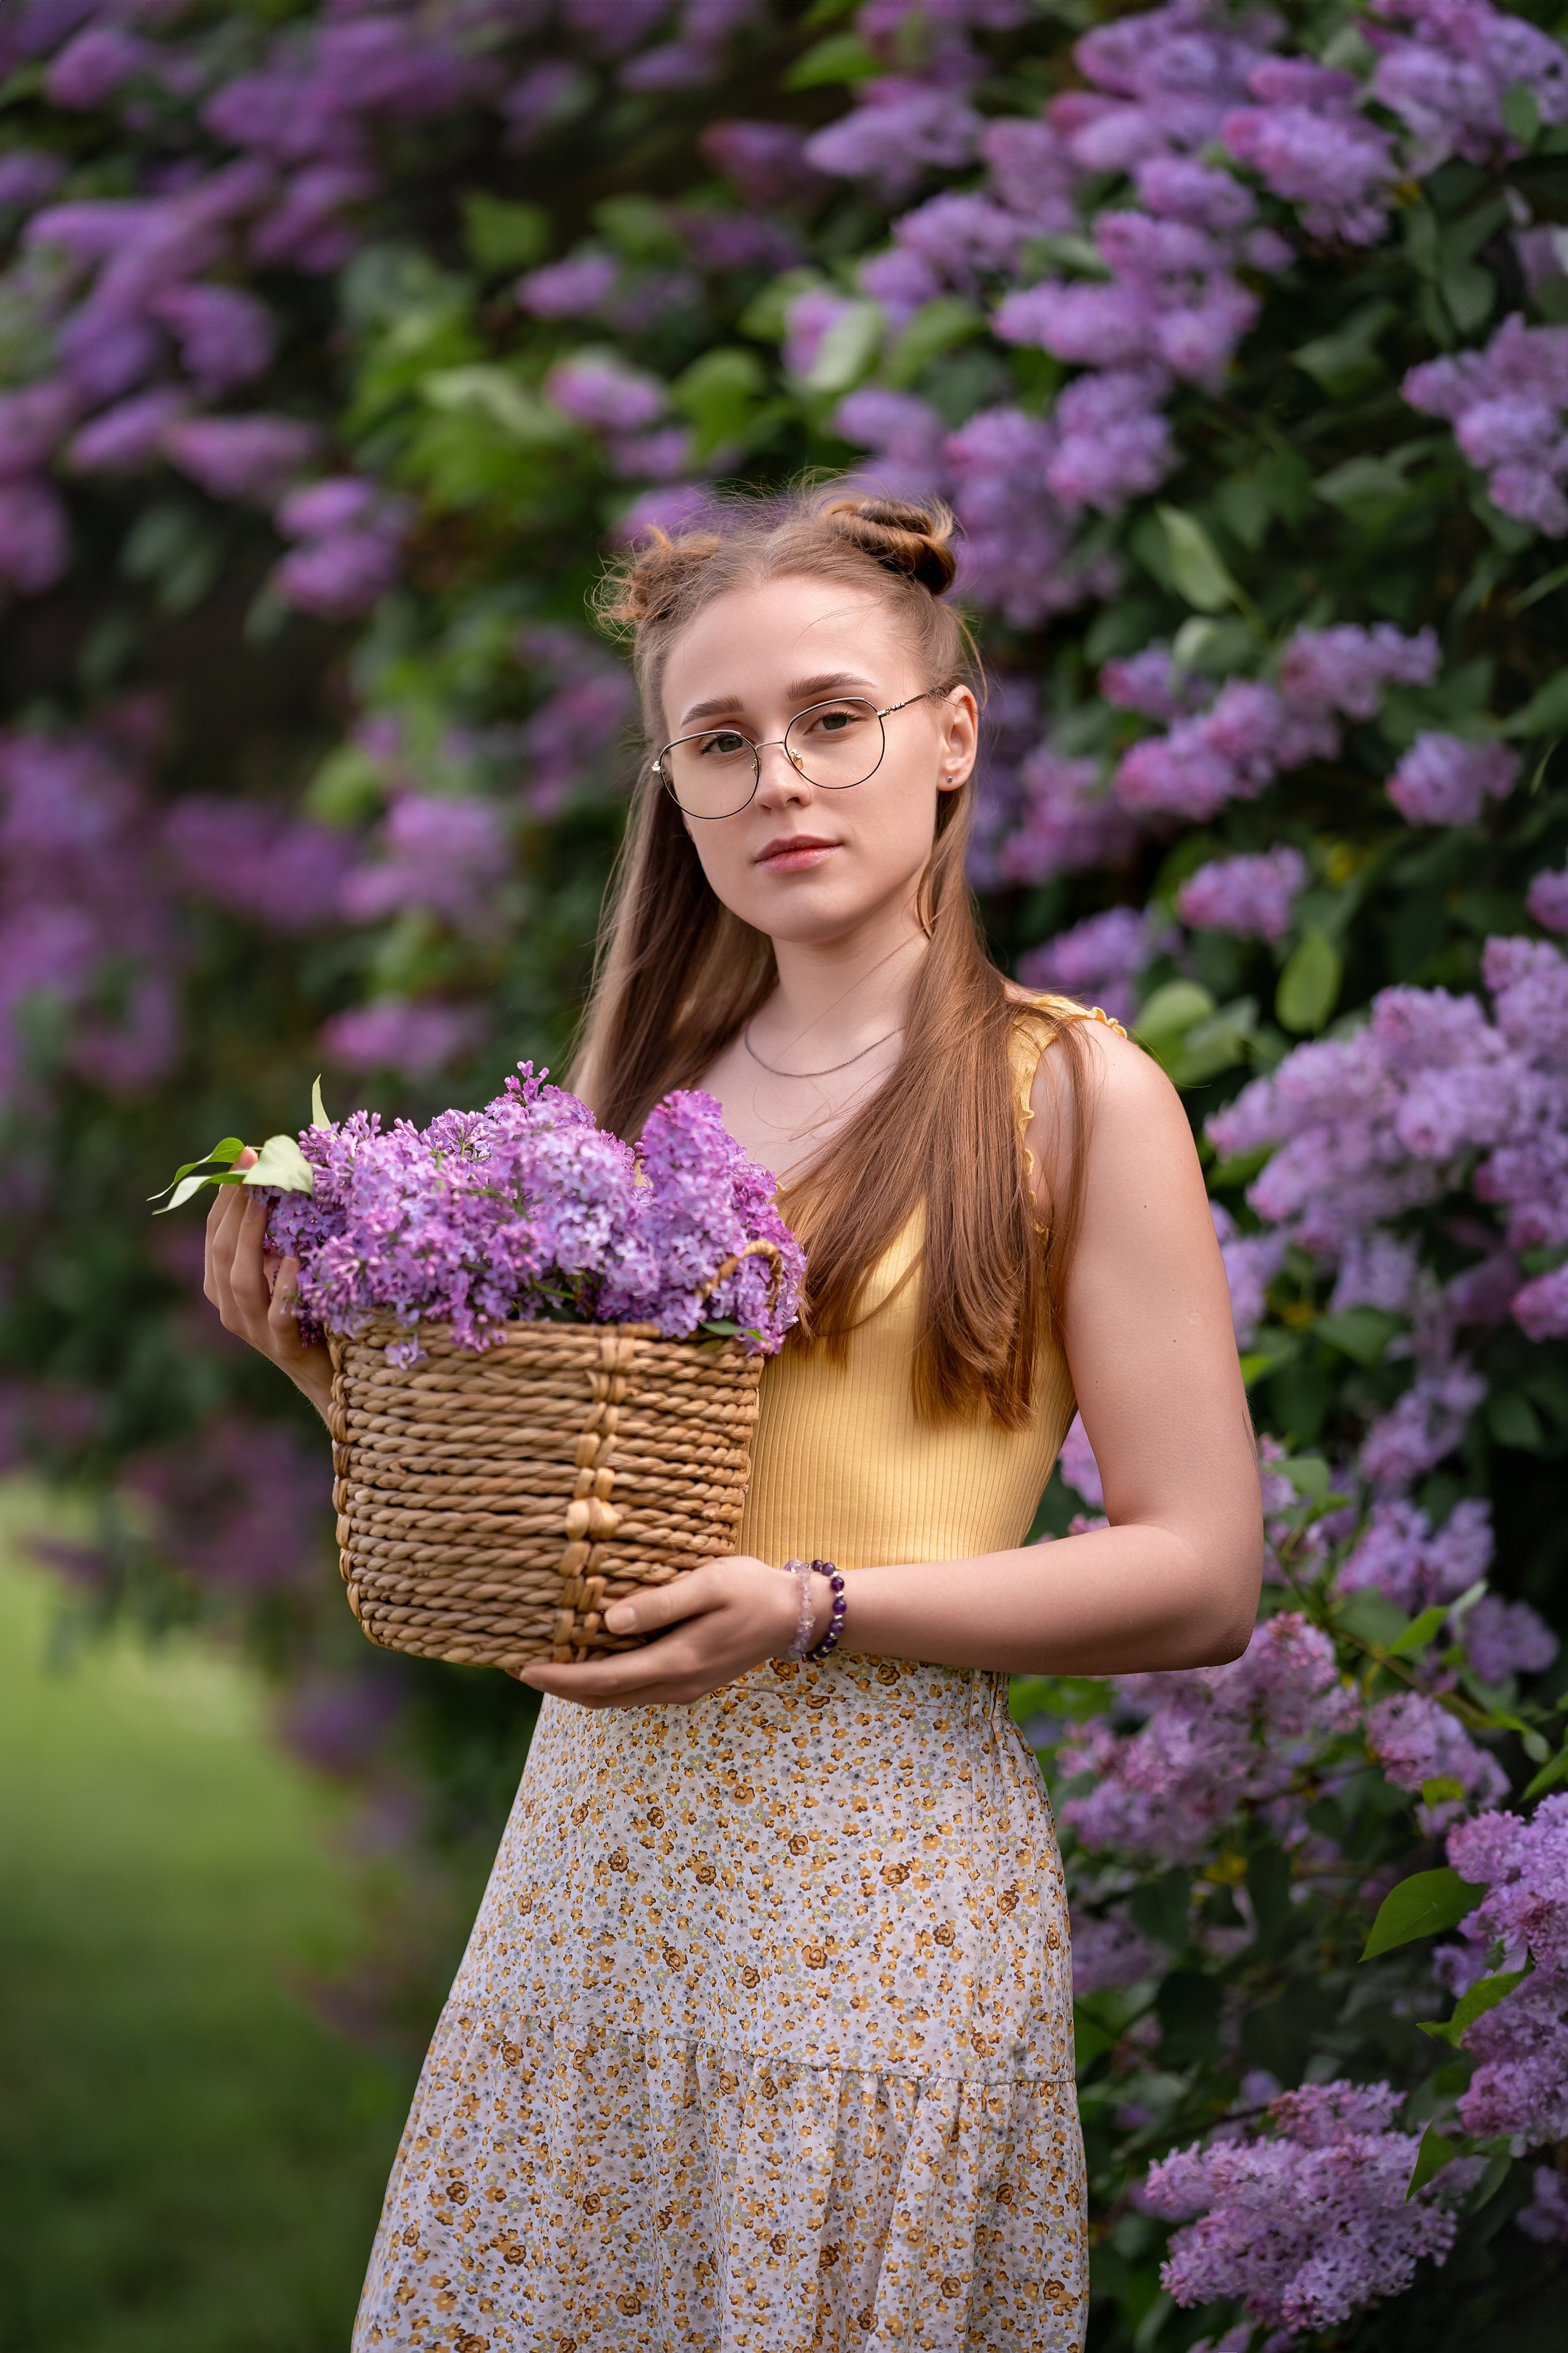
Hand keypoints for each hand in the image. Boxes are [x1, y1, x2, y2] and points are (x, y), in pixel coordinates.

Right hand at [204, 1147, 333, 1419]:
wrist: (332, 1376)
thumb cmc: (312, 1313)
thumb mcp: (289, 1271)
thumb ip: (280, 1237)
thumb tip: (286, 1177)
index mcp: (224, 1287)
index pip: (215, 1236)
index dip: (225, 1197)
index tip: (242, 1158)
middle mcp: (231, 1308)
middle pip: (222, 1252)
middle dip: (234, 1207)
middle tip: (251, 1166)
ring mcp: (255, 1329)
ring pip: (240, 1281)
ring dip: (251, 1237)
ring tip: (265, 1201)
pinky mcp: (283, 1347)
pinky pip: (279, 1315)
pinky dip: (284, 1286)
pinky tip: (294, 1260)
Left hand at [514, 1555, 822, 1707]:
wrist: (797, 1615)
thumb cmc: (753, 1590)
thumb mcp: (709, 1584)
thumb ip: (660, 1603)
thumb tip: (609, 1620)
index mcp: (677, 1662)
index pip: (603, 1679)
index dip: (559, 1678)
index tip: (522, 1668)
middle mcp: (676, 1685)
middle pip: (603, 1697)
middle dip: (559, 1686)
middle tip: (519, 1667)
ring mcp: (684, 1688)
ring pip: (618, 1698)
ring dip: (579, 1686)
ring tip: (546, 1663)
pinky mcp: (689, 1682)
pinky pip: (635, 1689)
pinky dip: (604, 1681)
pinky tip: (590, 1657)